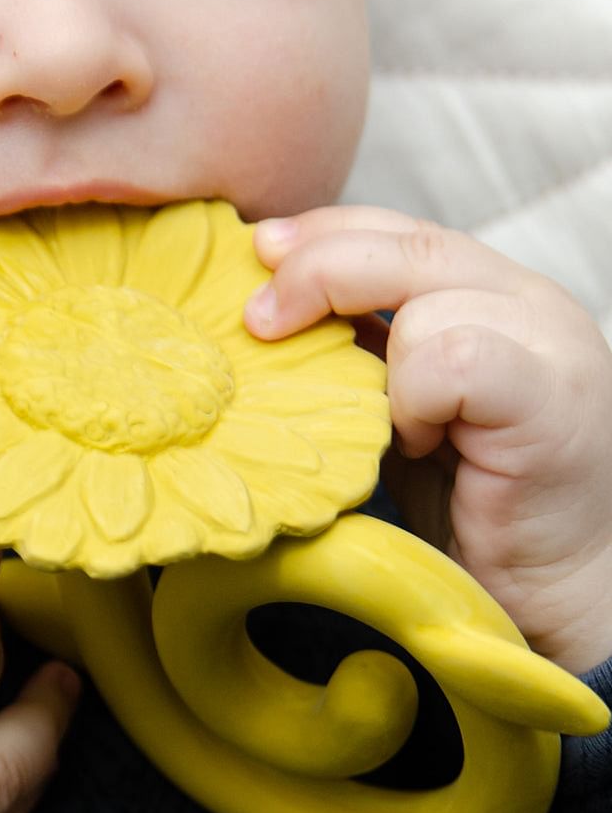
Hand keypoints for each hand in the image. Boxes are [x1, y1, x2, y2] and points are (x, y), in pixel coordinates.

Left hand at [244, 206, 611, 673]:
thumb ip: (363, 344)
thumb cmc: (469, 495)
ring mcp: (550, 342)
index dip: (321, 232)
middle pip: (406, 244)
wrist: (554, 583)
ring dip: (375, 361)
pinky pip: (452, 359)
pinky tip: (419, 443)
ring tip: (385, 423)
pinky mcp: (553, 396)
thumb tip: (271, 302)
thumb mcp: (398, 400)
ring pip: (424, 299)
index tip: (257, 251)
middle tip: (259, 320)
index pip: (396, 229)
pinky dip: (414, 399)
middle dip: (315, 271)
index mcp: (489, 290)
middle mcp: (528, 299)